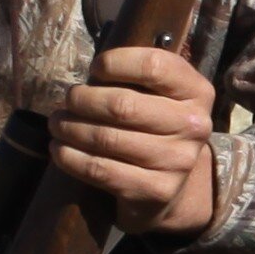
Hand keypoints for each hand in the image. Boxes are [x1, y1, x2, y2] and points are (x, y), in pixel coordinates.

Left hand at [43, 42, 221, 235]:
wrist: (169, 186)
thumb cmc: (152, 126)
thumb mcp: (157, 94)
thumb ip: (133, 77)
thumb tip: (87, 78)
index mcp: (197, 92)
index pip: (153, 66)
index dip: (115, 63)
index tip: (95, 69)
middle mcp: (194, 126)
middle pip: (123, 105)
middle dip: (82, 100)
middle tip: (67, 100)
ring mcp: (177, 161)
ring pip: (107, 138)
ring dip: (71, 128)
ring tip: (57, 124)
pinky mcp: (156, 190)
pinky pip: (101, 170)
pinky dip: (71, 157)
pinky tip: (59, 150)